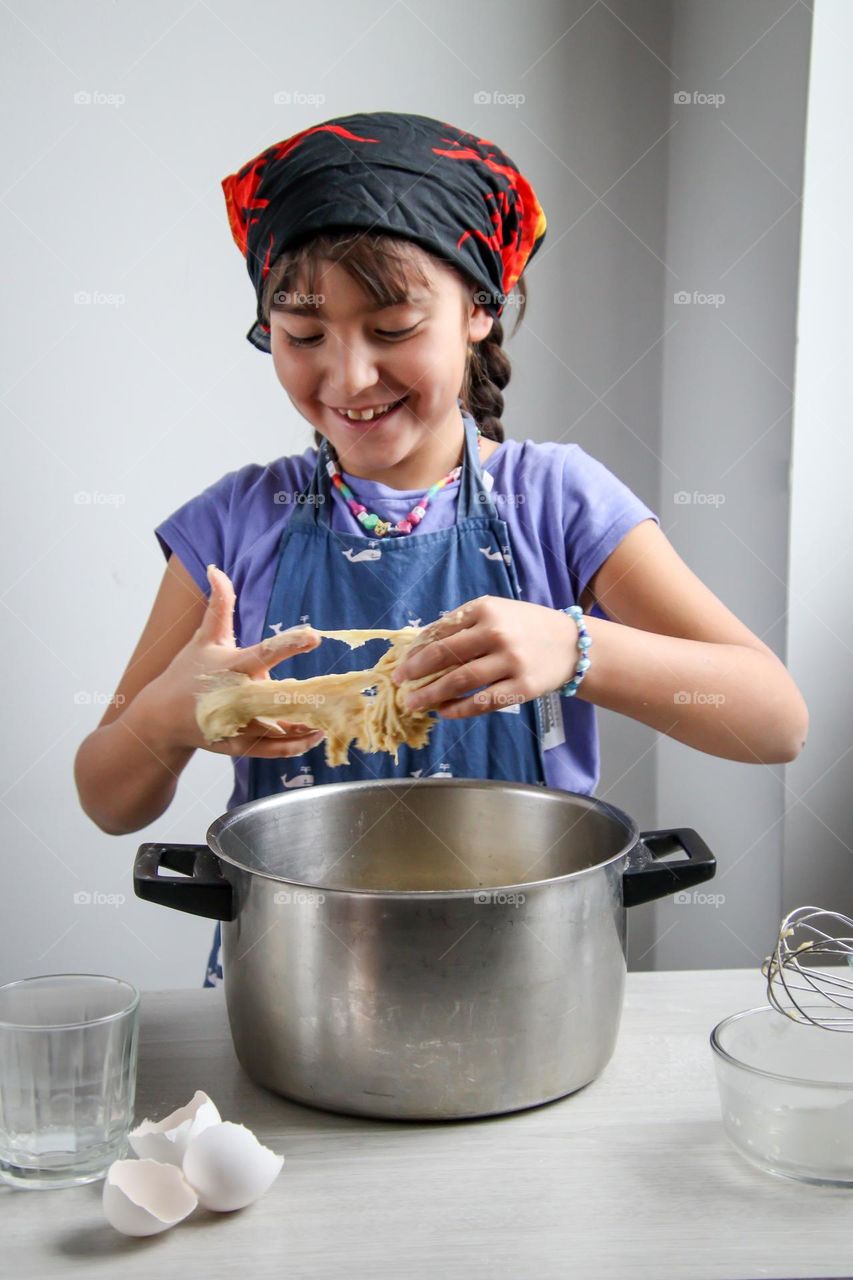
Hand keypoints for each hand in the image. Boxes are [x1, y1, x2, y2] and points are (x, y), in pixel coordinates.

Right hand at [138, 564, 326, 756]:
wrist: (161, 718)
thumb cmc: (187, 672)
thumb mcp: (203, 637)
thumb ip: (218, 606)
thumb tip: (217, 569)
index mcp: (231, 666)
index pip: (264, 653)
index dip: (289, 644)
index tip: (314, 635)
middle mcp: (235, 696)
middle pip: (277, 696)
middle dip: (305, 695)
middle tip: (336, 692)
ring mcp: (237, 724)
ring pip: (278, 727)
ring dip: (306, 725)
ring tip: (333, 719)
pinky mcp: (238, 746)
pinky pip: (271, 748)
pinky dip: (294, 746)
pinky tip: (316, 735)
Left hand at [391, 596, 579, 718]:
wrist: (572, 644)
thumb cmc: (526, 627)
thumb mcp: (497, 611)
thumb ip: (463, 624)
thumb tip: (420, 648)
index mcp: (485, 609)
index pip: (439, 631)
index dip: (416, 650)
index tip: (402, 664)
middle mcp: (496, 633)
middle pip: (444, 655)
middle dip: (415, 672)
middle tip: (398, 683)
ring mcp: (510, 661)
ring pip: (460, 681)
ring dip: (431, 694)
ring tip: (413, 703)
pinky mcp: (521, 687)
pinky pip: (482, 702)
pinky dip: (459, 709)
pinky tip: (444, 712)